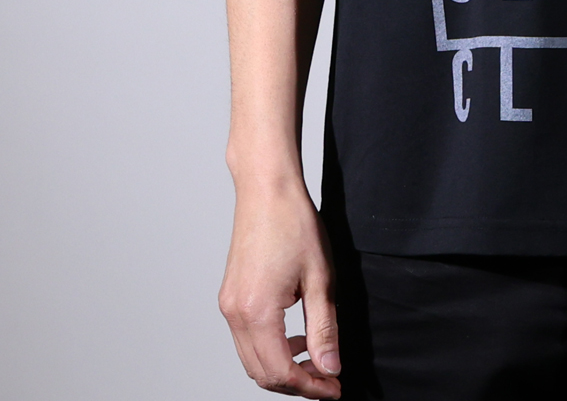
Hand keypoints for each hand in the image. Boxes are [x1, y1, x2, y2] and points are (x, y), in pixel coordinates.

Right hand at [218, 179, 341, 397]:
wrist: (267, 188)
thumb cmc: (295, 223)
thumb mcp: (320, 278)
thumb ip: (324, 328)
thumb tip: (330, 367)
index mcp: (257, 312)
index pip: (281, 372)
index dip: (310, 387)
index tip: (334, 388)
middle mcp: (235, 314)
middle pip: (261, 373)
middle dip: (296, 383)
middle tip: (328, 379)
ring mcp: (228, 305)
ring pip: (251, 359)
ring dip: (282, 366)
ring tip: (314, 355)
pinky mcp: (229, 296)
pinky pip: (246, 338)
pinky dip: (269, 347)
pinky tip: (294, 334)